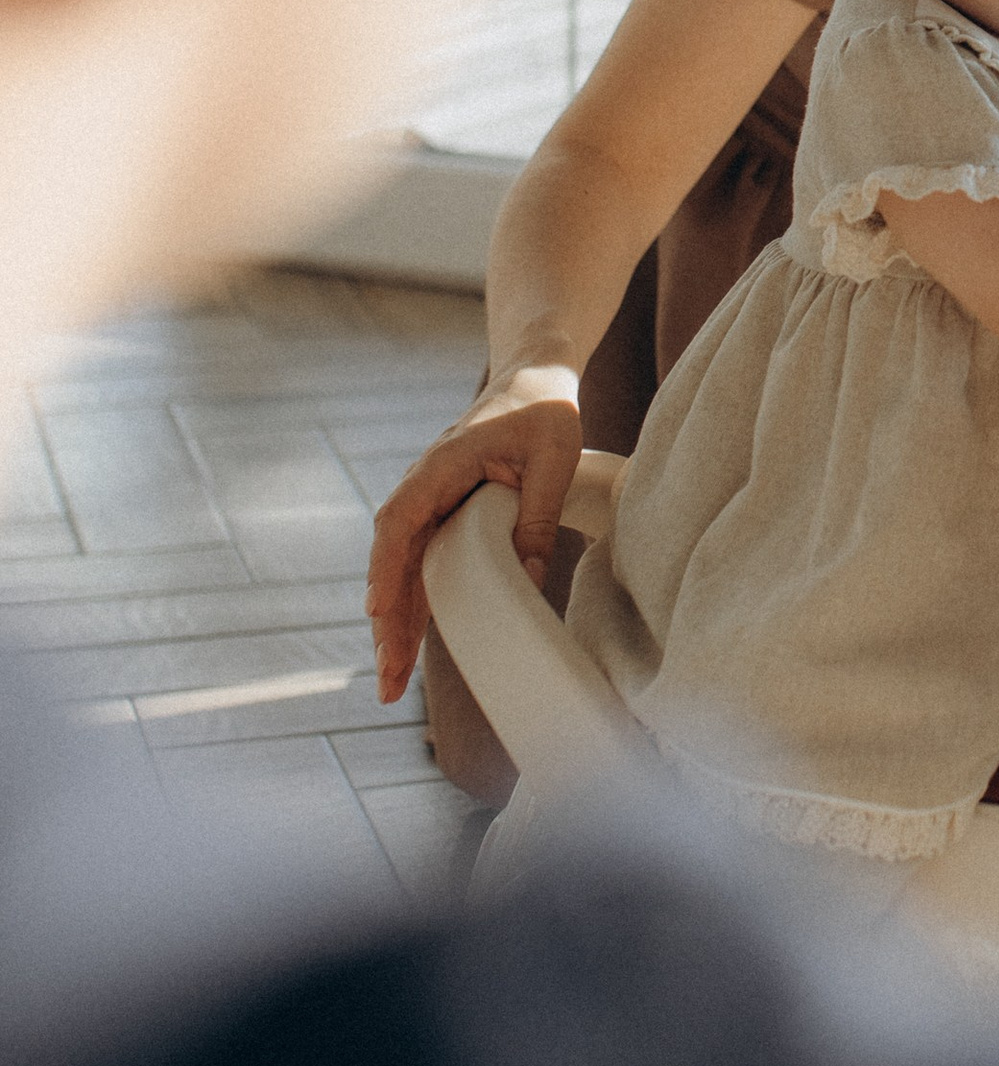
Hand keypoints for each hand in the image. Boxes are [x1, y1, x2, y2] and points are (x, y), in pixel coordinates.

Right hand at [364, 370, 584, 703]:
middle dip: (387, 621)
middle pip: (393, 561)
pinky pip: (422, 567)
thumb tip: (528, 582)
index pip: (400, 522)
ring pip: (403, 572)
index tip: (377, 611)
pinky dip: (414, 606)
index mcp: (440, 466)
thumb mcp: (553, 457)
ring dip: (396, 625)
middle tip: (387, 678)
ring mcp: (430, 505)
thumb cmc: (543, 411)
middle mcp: (424, 488)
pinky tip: (407, 648)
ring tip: (391, 684)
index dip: (387, 569)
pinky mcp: (443, 518)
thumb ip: (537, 514)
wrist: (532, 380)